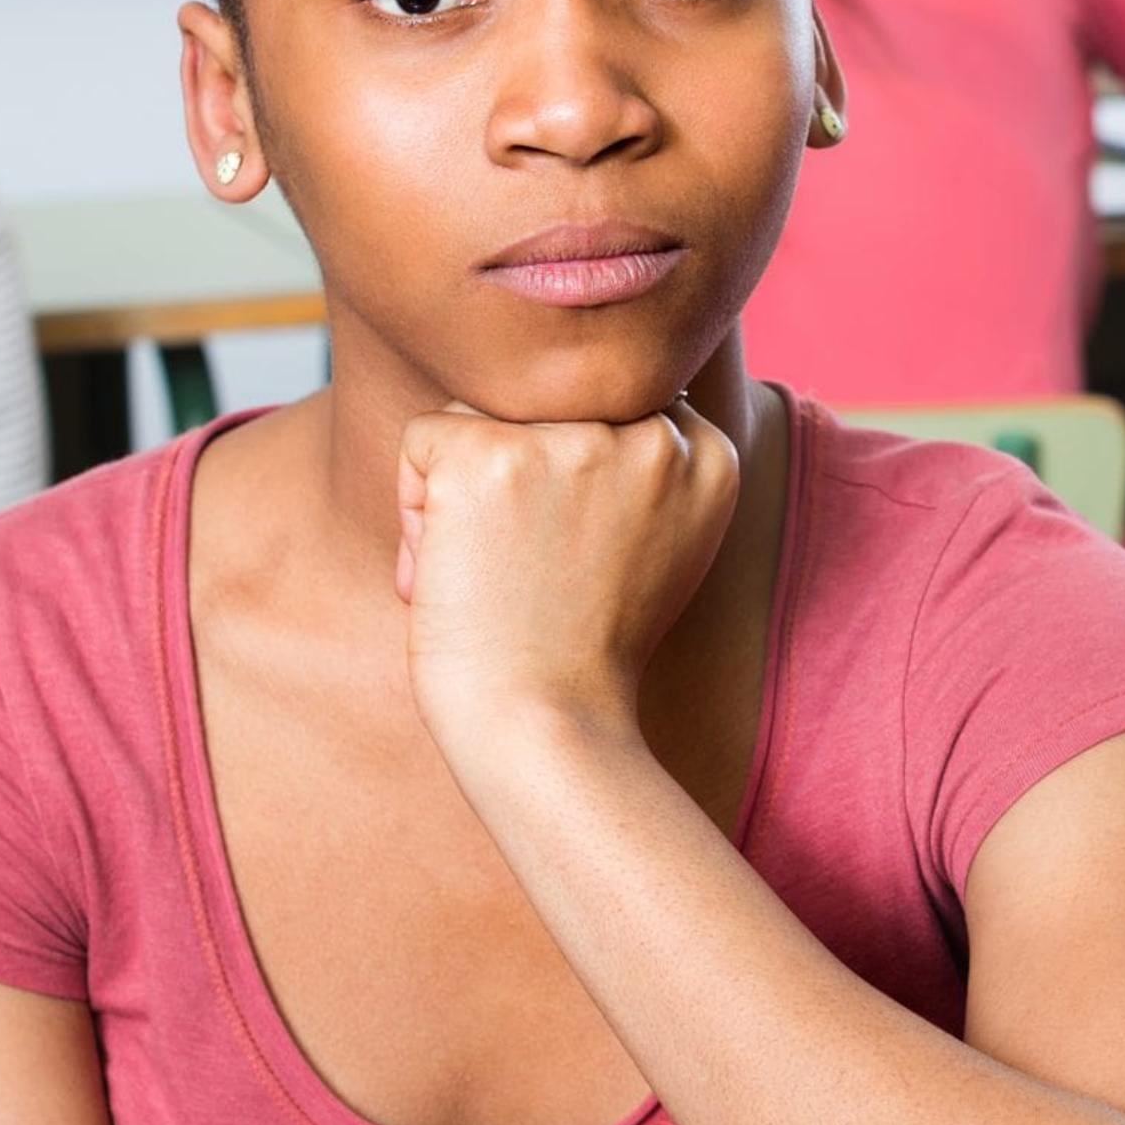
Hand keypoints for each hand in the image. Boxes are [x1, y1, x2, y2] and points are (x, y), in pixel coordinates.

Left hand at [396, 400, 740, 760]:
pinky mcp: (489, 455)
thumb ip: (645, 467)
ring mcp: (572, 441)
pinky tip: (447, 571)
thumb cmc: (585, 651)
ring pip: (485, 413)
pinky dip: (415, 507)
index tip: (576, 555)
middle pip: (549, 402)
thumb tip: (569, 398)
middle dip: (520, 476)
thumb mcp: (658, 545)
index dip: (574, 477)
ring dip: (466, 488)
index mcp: (709, 456)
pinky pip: (424, 439)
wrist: (548, 727)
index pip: (612, 406)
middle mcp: (654, 435)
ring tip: (487, 571)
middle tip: (527, 571)